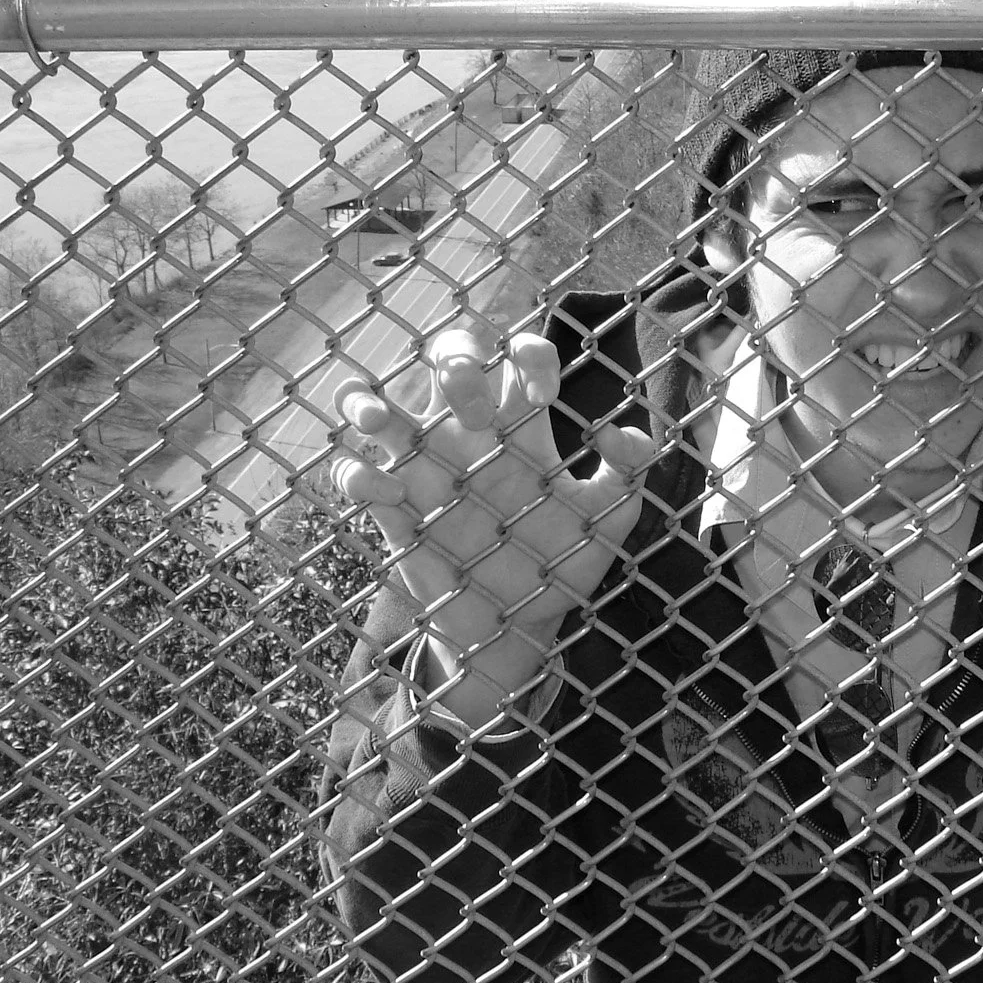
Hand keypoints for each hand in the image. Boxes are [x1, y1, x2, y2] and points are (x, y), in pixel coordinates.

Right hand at [328, 329, 654, 718]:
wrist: (521, 628)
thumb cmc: (564, 563)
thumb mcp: (611, 517)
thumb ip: (630, 469)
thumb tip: (615, 430)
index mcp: (522, 428)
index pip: (518, 357)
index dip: (530, 355)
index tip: (545, 395)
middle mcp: (469, 435)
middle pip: (446, 358)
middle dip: (457, 363)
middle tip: (480, 418)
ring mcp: (425, 469)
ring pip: (376, 404)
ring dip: (369, 401)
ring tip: (382, 419)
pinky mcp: (392, 510)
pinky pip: (353, 475)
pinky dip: (358, 475)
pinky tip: (391, 494)